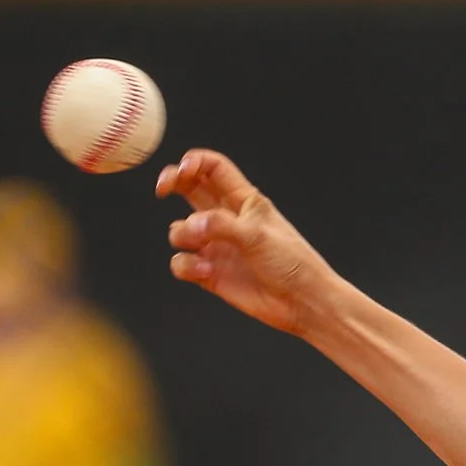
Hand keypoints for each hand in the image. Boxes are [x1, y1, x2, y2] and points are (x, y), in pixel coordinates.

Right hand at [159, 150, 343, 335]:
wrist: (302, 303)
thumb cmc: (292, 264)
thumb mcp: (258, 235)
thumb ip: (222, 225)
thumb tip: (192, 223)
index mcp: (244, 201)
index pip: (214, 168)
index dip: (195, 162)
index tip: (183, 169)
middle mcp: (226, 219)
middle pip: (189, 188)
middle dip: (172, 183)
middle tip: (163, 189)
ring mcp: (216, 245)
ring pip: (179, 229)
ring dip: (183, 235)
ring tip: (205, 249)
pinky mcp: (209, 272)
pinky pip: (181, 262)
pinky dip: (187, 265)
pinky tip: (207, 272)